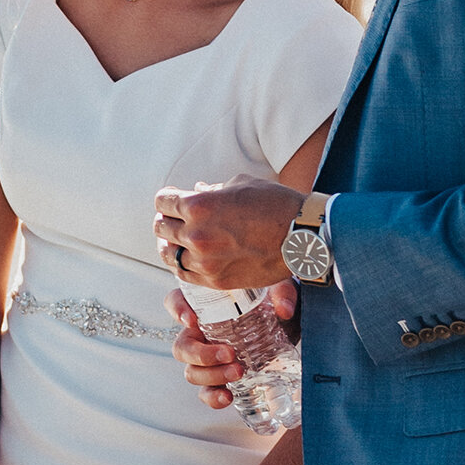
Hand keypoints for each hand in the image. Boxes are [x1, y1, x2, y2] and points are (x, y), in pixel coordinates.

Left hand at [156, 177, 302, 291]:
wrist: (302, 237)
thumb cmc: (276, 204)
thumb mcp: (240, 184)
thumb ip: (214, 191)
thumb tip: (199, 191)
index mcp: (198, 205)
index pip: (163, 202)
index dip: (166, 199)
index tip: (171, 200)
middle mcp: (196, 234)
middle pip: (162, 228)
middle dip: (166, 220)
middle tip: (173, 219)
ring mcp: (204, 261)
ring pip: (169, 254)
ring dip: (170, 245)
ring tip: (176, 241)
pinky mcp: (215, 280)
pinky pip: (184, 274)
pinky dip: (182, 264)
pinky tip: (188, 258)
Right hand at [171, 280, 296, 409]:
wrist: (290, 328)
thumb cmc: (275, 303)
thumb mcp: (280, 290)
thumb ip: (283, 292)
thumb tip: (284, 308)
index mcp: (206, 305)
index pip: (176, 301)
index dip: (176, 310)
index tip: (192, 319)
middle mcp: (200, 333)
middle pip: (182, 347)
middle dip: (201, 354)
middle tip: (229, 353)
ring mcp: (208, 359)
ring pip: (192, 372)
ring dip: (212, 376)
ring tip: (239, 372)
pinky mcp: (221, 378)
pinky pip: (207, 392)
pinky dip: (213, 397)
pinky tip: (229, 397)